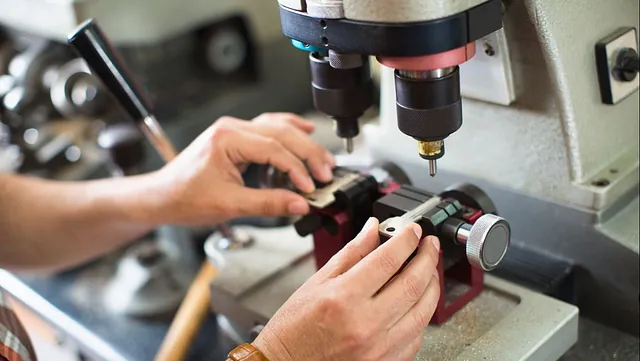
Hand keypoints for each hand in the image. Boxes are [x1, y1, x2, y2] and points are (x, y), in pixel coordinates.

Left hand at [146, 113, 333, 225]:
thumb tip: (299, 204)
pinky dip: (288, 132)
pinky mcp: (236, 137)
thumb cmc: (184, 198)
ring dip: (302, 142)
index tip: (310, 186)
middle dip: (307, 153)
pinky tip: (304, 132)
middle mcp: (231, 128)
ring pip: (278, 127)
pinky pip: (268, 128)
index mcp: (227, 138)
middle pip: (281, 133)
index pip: (273, 148)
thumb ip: (268, 203)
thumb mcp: (229, 205)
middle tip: (326, 172)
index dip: (296, 168)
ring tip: (322, 159)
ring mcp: (233, 130)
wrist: (161, 197)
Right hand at [253, 218, 440, 360]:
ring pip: (422, 311)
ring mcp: (379, 347)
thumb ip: (351, 253)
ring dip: (432, 285)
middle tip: (429, 245)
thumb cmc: (294, 328)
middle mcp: (365, 323)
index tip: (412, 230)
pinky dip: (421, 314)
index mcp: (344, 298)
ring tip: (429, 270)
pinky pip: (416, 336)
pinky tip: (417, 302)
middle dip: (428, 258)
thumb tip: (372, 230)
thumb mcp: (317, 282)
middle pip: (412, 283)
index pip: (388, 260)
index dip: (406, 239)